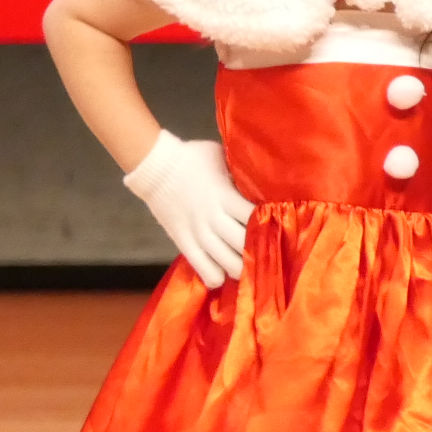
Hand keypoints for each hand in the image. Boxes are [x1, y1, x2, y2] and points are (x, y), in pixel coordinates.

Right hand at [124, 130, 253, 289]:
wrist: (155, 166)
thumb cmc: (192, 157)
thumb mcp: (221, 156)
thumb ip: (239, 172)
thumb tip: (262, 179)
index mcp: (224, 195)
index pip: (253, 217)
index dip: (268, 224)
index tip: (276, 226)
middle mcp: (213, 217)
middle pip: (242, 244)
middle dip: (257, 250)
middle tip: (266, 252)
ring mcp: (197, 232)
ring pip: (225, 261)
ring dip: (240, 267)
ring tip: (248, 266)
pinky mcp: (183, 242)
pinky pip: (202, 267)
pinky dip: (215, 276)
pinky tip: (223, 274)